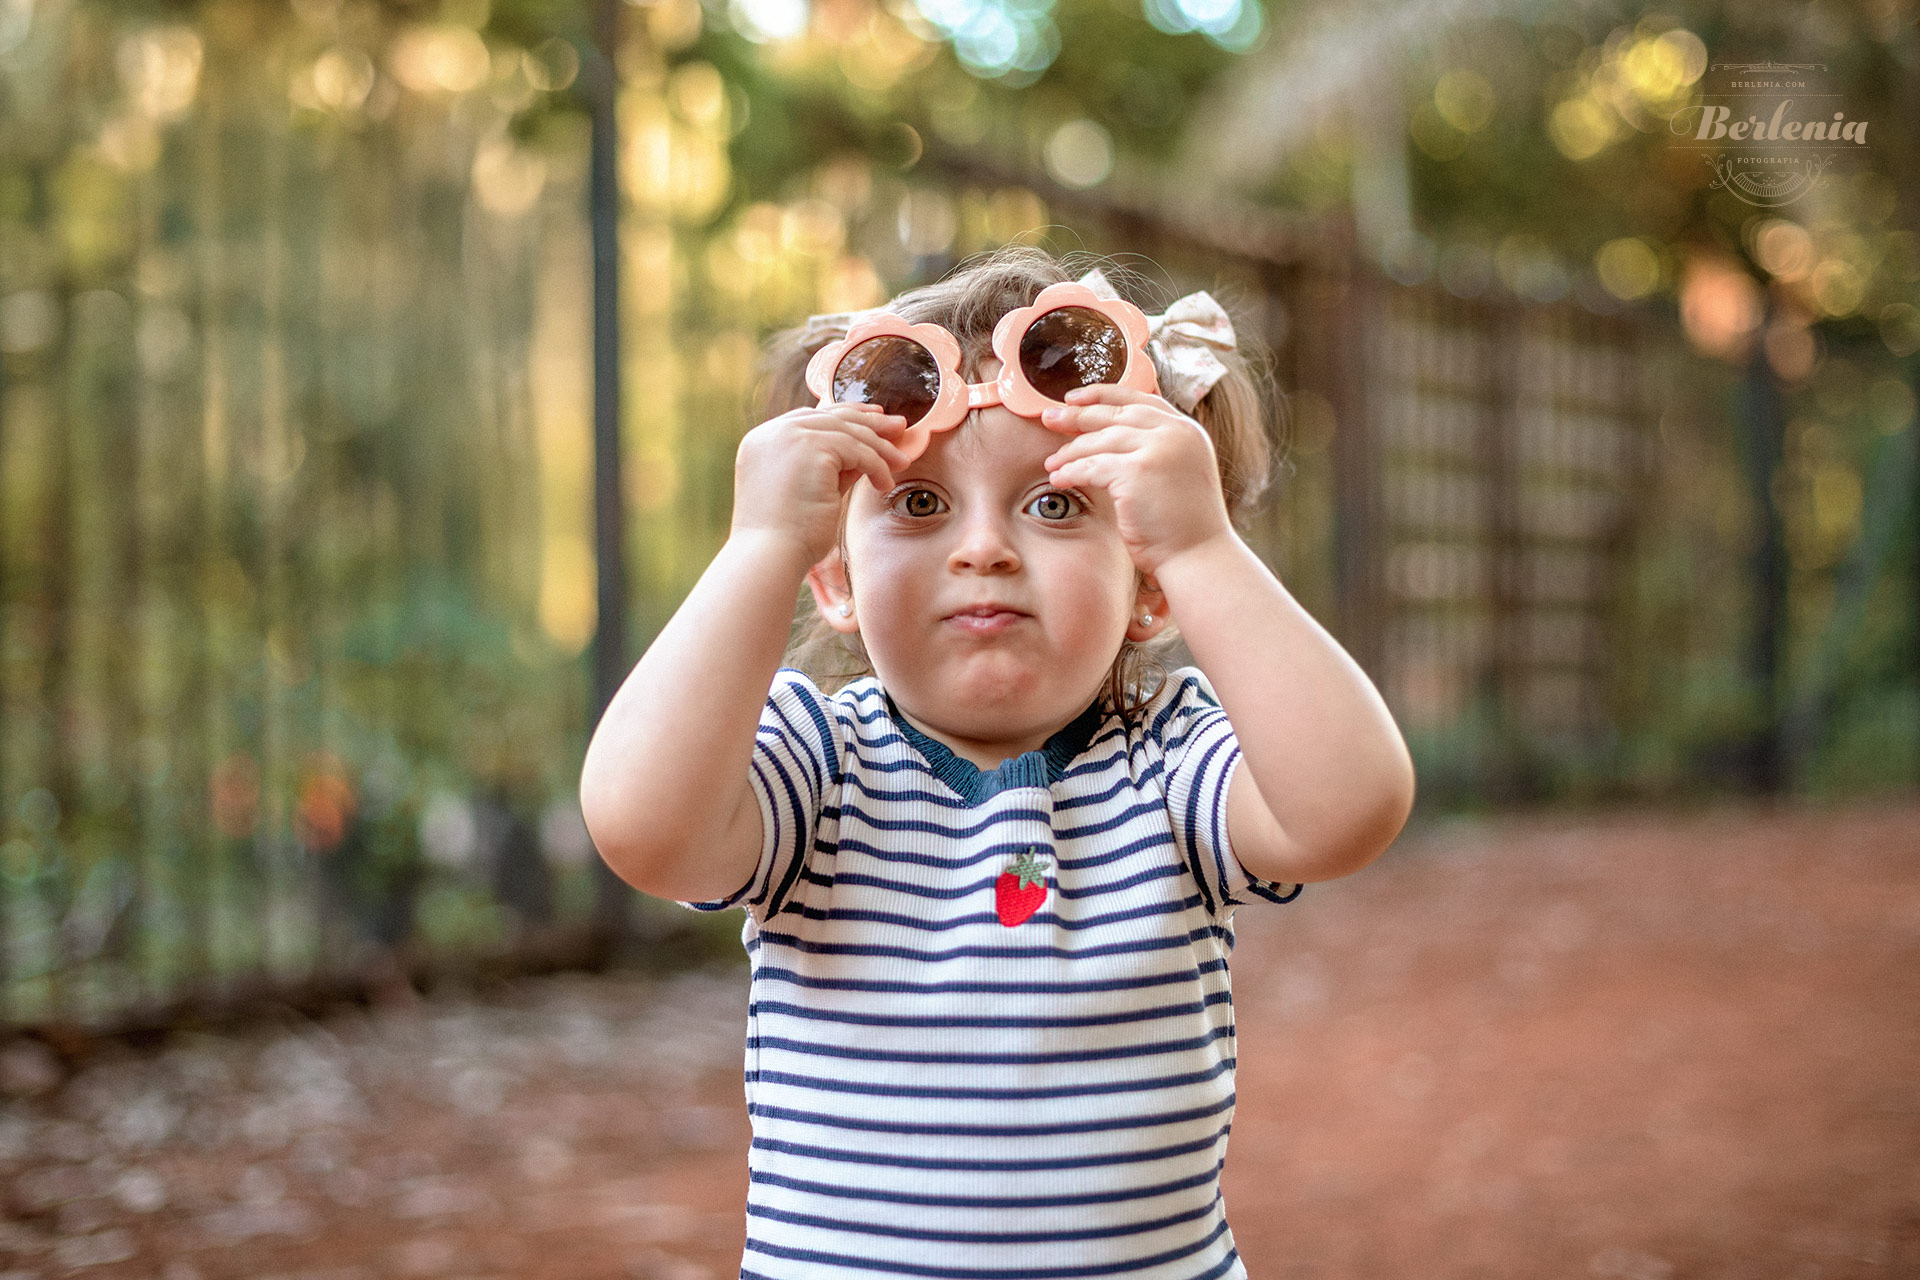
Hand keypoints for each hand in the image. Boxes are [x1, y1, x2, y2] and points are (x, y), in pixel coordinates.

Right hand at [731, 403, 910, 564]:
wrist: (770, 555)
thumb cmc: (788, 536)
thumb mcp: (811, 490)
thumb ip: (833, 468)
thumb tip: (865, 454)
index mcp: (764, 440)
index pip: (812, 418)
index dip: (846, 415)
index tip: (874, 417)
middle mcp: (773, 432)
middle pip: (831, 417)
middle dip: (870, 421)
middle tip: (899, 427)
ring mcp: (789, 436)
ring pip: (848, 432)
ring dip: (880, 447)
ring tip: (902, 462)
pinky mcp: (809, 446)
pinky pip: (856, 449)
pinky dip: (876, 465)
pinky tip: (884, 484)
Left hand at [1039, 385, 1235, 574]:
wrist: (1199, 556)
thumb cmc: (1185, 525)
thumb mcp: (1179, 472)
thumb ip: (1155, 448)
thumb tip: (1109, 435)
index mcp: (1186, 430)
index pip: (1139, 398)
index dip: (1103, 394)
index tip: (1075, 398)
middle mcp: (1175, 432)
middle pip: (1115, 414)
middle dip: (1077, 415)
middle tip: (1049, 418)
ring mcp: (1157, 449)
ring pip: (1100, 440)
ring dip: (1070, 451)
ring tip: (1051, 462)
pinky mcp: (1137, 472)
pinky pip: (1092, 466)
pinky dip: (1071, 472)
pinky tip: (1058, 479)